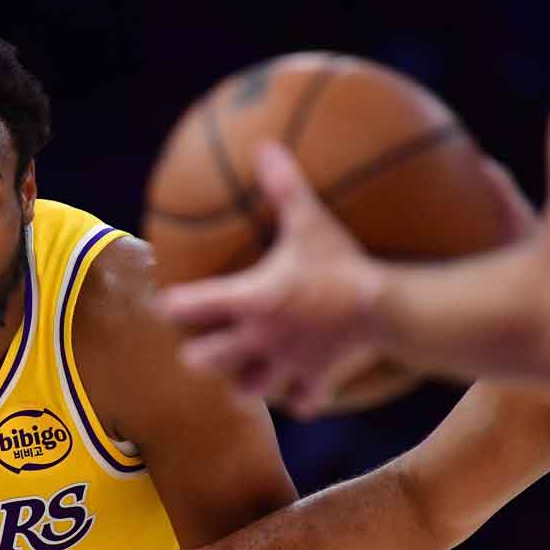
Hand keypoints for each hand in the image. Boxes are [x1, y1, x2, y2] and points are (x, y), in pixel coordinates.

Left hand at [159, 142, 385, 418]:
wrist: (386, 308)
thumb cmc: (341, 262)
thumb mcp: (310, 221)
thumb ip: (284, 186)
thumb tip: (265, 147)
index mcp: (249, 300)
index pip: (190, 307)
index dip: (171, 307)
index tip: (163, 305)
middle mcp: (259, 338)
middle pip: (205, 361)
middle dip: (197, 355)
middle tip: (197, 347)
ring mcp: (287, 364)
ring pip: (248, 392)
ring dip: (244, 385)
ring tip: (243, 376)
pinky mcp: (317, 381)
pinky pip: (301, 403)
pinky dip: (298, 399)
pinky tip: (299, 391)